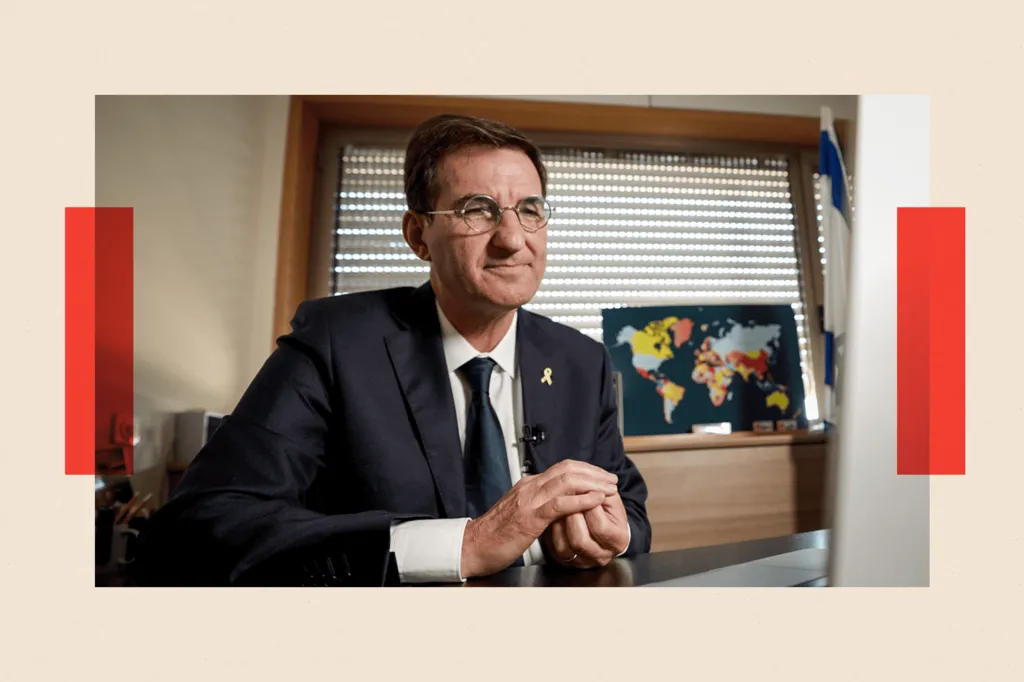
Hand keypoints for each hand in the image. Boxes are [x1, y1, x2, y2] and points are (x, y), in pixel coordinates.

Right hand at [460, 460, 618, 577]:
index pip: (562, 469)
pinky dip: (581, 500)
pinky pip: (560, 503)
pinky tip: (595, 501)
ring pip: (567, 481)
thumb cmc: (494, 536)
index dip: (585, 470)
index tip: (602, 477)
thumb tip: (554, 506)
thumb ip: (535, 505)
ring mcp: (529, 500)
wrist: (471, 546)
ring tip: (609, 489)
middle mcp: (529, 487)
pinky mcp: (530, 517)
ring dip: (593, 484)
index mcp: (528, 486)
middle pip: (568, 469)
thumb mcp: (518, 514)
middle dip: (594, 473)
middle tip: (612, 480)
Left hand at [542, 492, 629, 569]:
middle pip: (580, 540)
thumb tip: (585, 483)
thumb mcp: (611, 500)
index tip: (585, 490)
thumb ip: (602, 492)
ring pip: (564, 546)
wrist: (604, 527)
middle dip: (571, 515)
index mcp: (618, 541)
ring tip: (560, 504)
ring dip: (559, 521)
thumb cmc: (608, 510)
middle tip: (568, 496)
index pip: (601, 527)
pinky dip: (552, 528)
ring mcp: (582, 560)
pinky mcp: (566, 559)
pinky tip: (554, 514)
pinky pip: (553, 547)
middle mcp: (601, 555)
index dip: (590, 506)